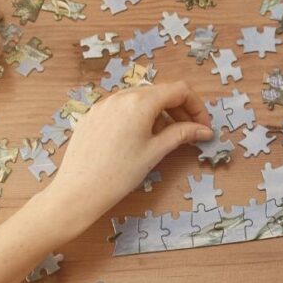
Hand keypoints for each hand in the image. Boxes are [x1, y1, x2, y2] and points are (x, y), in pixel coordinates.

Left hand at [44, 82, 211, 225]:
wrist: (78, 191)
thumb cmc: (119, 173)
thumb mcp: (155, 152)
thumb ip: (182, 134)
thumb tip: (204, 130)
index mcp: (140, 102)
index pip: (179, 90)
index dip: (196, 107)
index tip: (202, 126)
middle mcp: (121, 96)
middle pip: (161, 92)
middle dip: (180, 110)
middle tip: (190, 133)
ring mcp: (105, 104)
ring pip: (142, 99)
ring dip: (160, 113)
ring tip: (164, 138)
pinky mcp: (93, 115)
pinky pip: (123, 107)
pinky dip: (139, 116)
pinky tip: (139, 139)